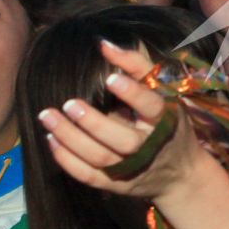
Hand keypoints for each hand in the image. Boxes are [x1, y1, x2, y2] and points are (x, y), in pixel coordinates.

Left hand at [38, 40, 203, 203]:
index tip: (109, 78)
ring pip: (99, 158)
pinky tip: (51, 140)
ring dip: (70, 139)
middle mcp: (149, 148)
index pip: (151, 107)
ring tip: (48, 117)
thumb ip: (136, 67)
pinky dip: (67, 160)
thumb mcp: (163, 93)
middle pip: (122, 140)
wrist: (180, 174)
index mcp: (165, 121)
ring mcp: (132, 169)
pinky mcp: (116, 184)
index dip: (133, 94)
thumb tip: (103, 44)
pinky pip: (88, 176)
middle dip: (92, 123)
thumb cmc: (168, 123)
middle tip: (68, 104)